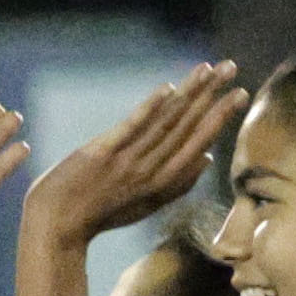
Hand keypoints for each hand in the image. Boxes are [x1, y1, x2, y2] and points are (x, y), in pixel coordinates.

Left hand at [26, 62, 242, 246]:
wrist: (56, 227)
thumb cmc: (100, 214)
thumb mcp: (148, 203)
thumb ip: (180, 183)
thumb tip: (209, 158)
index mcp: (164, 181)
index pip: (199, 142)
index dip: (220, 116)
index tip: (240, 93)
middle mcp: (151, 169)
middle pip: (188, 127)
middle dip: (213, 96)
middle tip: (233, 68)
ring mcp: (127, 160)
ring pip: (166, 122)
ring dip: (189, 93)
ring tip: (209, 69)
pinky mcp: (101, 153)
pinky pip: (131, 127)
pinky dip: (150, 108)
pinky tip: (168, 88)